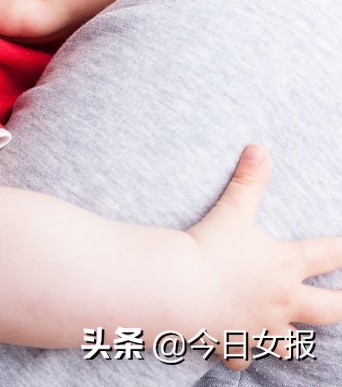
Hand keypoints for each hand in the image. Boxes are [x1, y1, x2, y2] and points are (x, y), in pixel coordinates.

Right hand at [187, 145, 341, 369]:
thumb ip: (247, 181)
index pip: (331, 254)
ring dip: (292, 338)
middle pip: (331, 309)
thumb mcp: (230, 212)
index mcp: (284, 265)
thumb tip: (258, 149)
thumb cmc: (205, 248)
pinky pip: (245, 355)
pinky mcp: (237, 344)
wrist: (177, 288)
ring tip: (289, 333)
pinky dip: (242, 351)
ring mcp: (262, 327)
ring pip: (292, 343)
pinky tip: (236, 345)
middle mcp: (282, 301)